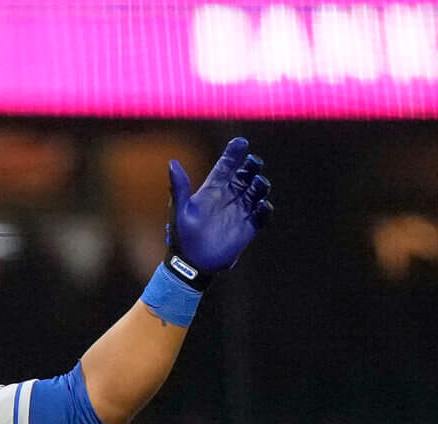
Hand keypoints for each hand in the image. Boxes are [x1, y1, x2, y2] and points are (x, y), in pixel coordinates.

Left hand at [165, 137, 272, 280]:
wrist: (191, 265)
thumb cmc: (181, 238)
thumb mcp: (179, 210)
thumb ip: (179, 187)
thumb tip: (172, 162)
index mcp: (212, 190)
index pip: (226, 165)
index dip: (234, 152)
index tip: (241, 143)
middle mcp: (228, 197)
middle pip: (245, 174)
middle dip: (252, 165)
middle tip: (253, 163)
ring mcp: (239, 211)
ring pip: (256, 191)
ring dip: (260, 185)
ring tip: (258, 185)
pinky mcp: (248, 228)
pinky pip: (262, 214)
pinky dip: (265, 209)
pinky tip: (262, 207)